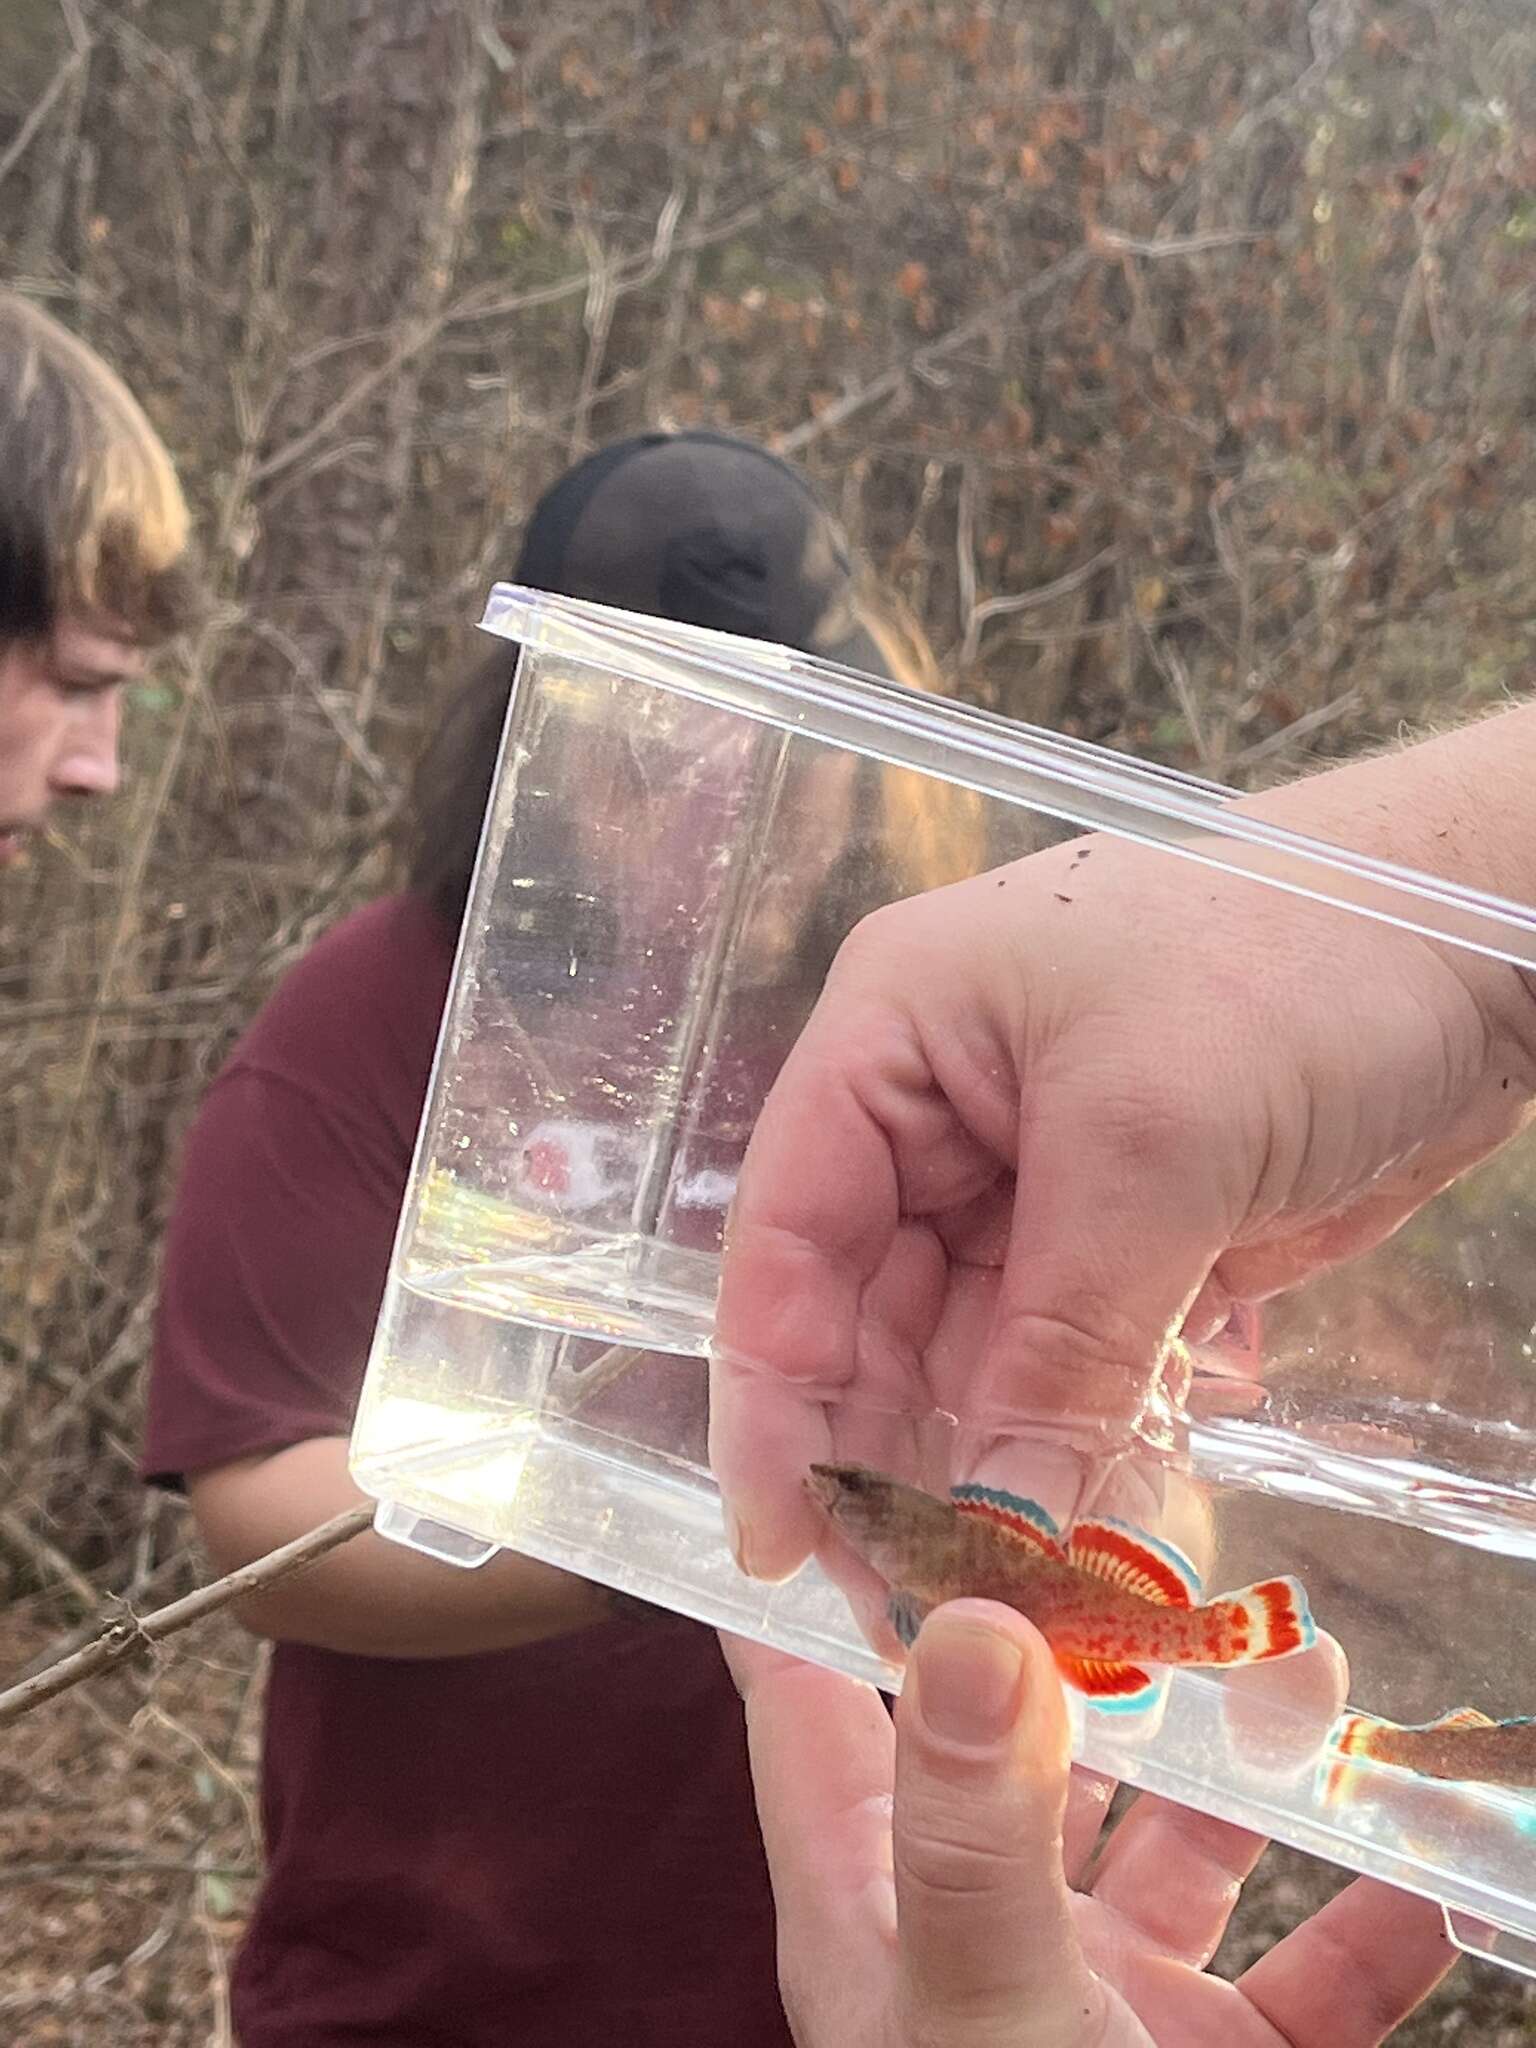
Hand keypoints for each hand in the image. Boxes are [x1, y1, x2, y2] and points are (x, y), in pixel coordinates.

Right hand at [711, 728, 1535, 1575]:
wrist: (1484, 937)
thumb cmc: (1301, 963)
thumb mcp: (1153, 1148)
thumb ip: (1061, 1350)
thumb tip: (997, 1535)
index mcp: (895, 1037)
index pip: (787, 1235)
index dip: (771, 1395)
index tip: (777, 1539)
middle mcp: (941, 1114)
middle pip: (866, 1317)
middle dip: (885, 1455)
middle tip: (907, 1602)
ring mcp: (1036, 1182)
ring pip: (971, 1361)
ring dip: (991, 1474)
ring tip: (1011, 1599)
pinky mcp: (1128, 1238)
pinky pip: (1068, 1372)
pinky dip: (1079, 1452)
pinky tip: (1095, 1538)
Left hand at [724, 1599, 1454, 2046]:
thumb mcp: (986, 2004)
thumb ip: (972, 1824)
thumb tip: (969, 1615)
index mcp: (878, 1901)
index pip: (816, 1694)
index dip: (829, 1573)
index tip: (870, 1448)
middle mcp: (984, 1930)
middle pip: (1026, 1741)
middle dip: (1091, 1639)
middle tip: (1153, 1532)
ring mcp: (1107, 2000)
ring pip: (1177, 1836)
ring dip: (1244, 1756)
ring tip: (1307, 1661)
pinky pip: (1306, 1975)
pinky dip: (1365, 1920)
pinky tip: (1416, 1871)